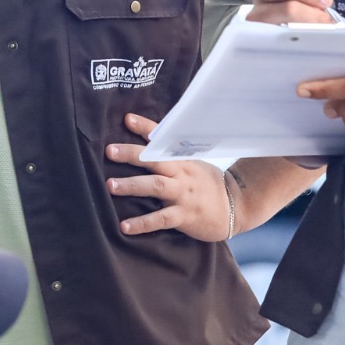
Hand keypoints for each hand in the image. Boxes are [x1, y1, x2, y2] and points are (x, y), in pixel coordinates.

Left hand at [105, 113, 231, 239]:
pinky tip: (124, 226)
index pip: (163, 139)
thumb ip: (172, 155)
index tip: (126, 118)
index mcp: (182, 159)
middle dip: (131, 155)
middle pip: (154, 160)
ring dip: (132, 185)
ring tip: (110, 185)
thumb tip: (149, 139)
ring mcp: (182, 195)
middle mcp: (181, 174)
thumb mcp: (193, 164)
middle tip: (109, 150)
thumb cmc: (208, 184)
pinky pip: (161, 219)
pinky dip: (142, 223)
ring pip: (155, 186)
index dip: (145, 127)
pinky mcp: (184, 216)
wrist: (235, 207)